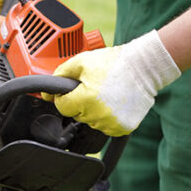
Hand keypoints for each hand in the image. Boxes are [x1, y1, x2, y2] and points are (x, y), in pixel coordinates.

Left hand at [42, 30, 180, 135]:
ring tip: (107, 94)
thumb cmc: (114, 63)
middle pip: (77, 115)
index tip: (74, 90)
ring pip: (91, 123)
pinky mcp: (122, 129)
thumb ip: (60, 75)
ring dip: (94, 111)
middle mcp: (98, 115)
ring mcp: (111, 124)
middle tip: (95, 88)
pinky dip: (108, 118)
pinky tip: (115, 104)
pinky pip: (106, 128)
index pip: (62, 107)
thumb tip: (45, 92)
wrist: (144, 67)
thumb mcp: (82, 61)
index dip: (65, 97)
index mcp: (85, 99)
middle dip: (81, 103)